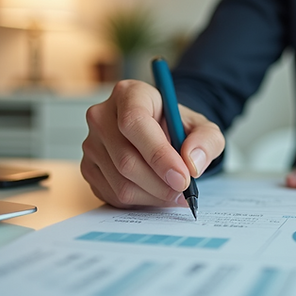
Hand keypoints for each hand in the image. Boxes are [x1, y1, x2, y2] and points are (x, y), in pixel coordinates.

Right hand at [81, 79, 224, 208]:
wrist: (160, 133)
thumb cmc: (176, 126)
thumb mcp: (202, 127)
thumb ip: (207, 140)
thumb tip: (192, 162)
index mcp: (129, 94)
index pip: (134, 123)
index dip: (159, 155)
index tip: (183, 177)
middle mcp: (102, 116)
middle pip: (126, 159)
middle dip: (161, 183)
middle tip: (185, 191)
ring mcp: (91, 143)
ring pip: (120, 183)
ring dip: (153, 195)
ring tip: (174, 191)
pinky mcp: (88, 168)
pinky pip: (113, 195)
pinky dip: (140, 200)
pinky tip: (155, 191)